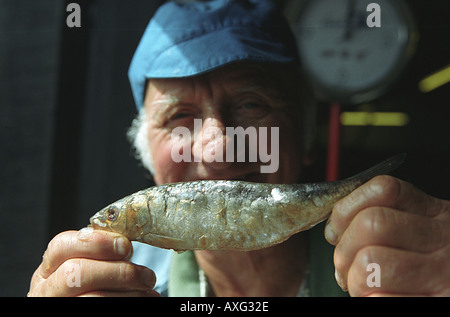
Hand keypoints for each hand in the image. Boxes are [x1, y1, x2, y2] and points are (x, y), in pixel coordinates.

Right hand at [28, 229, 159, 296]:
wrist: (93, 299)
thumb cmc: (93, 286)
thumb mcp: (90, 265)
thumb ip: (101, 252)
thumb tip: (124, 244)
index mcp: (49, 269)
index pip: (61, 246)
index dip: (95, 242)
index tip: (125, 245)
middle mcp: (48, 290)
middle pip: (77, 272)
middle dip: (119, 271)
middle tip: (146, 275)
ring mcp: (59, 305)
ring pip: (93, 297)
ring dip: (130, 292)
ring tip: (148, 289)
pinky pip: (103, 308)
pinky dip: (130, 301)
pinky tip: (144, 298)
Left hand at [325, 175, 449, 295]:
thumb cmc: (432, 269)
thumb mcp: (421, 233)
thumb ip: (386, 222)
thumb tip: (336, 231)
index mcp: (434, 213)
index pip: (384, 189)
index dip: (347, 208)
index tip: (335, 231)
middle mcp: (442, 238)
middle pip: (371, 223)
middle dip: (344, 248)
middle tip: (345, 267)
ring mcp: (442, 273)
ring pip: (370, 260)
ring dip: (355, 279)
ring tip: (363, 286)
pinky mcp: (438, 301)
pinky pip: (380, 297)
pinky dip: (369, 298)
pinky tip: (380, 296)